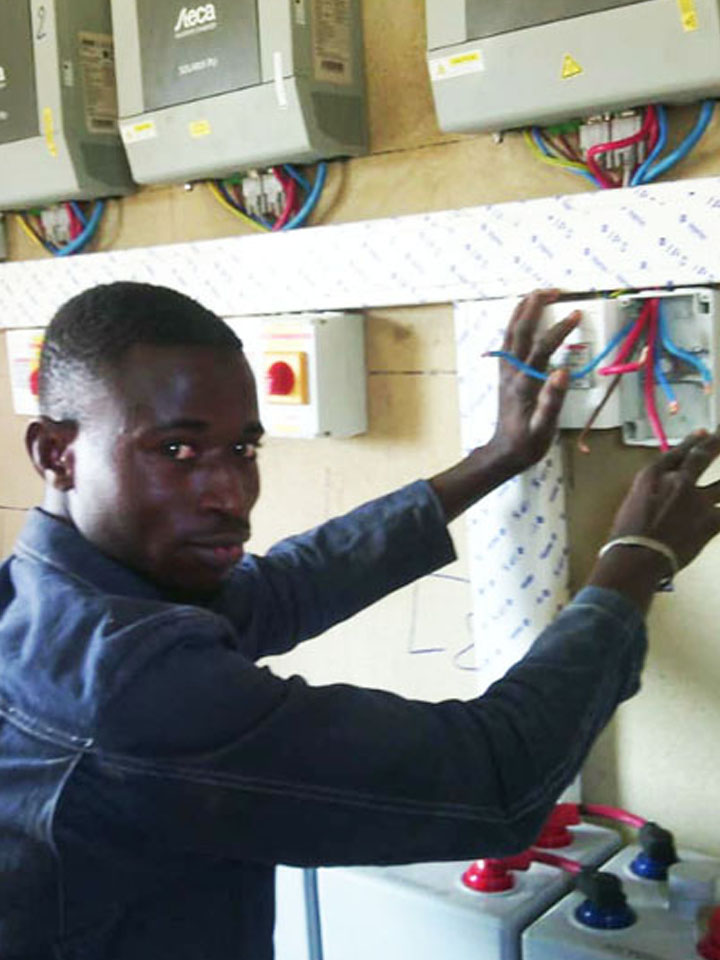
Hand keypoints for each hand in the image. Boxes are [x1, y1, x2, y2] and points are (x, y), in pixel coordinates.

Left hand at [487, 290, 579, 471]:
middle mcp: (511, 373)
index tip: (576, 314)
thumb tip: (563, 372)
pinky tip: (524, 317)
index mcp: (524, 383)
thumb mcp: (544, 427)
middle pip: (520, 331)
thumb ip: (553, 400)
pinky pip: (508, 341)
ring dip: (523, 310)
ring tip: (537, 294)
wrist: (504, 452)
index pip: (542, 348)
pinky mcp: (505, 374)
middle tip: (553, 290)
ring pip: (510, 333)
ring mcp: (505, 371)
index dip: (560, 329)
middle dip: (535, 307)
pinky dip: (516, 323)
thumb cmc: (527, 443)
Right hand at [606, 429, 719, 571]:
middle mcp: (677, 481)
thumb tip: (664, 493)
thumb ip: (652, 493)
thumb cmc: (626, 535)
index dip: (692, 442)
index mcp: (653, 475)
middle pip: (701, 458)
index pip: (677, 453)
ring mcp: (697, 500)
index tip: (703, 433)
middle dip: (715, 445)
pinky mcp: (711, 521)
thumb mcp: (632, 504)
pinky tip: (719, 517)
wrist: (637, 556)